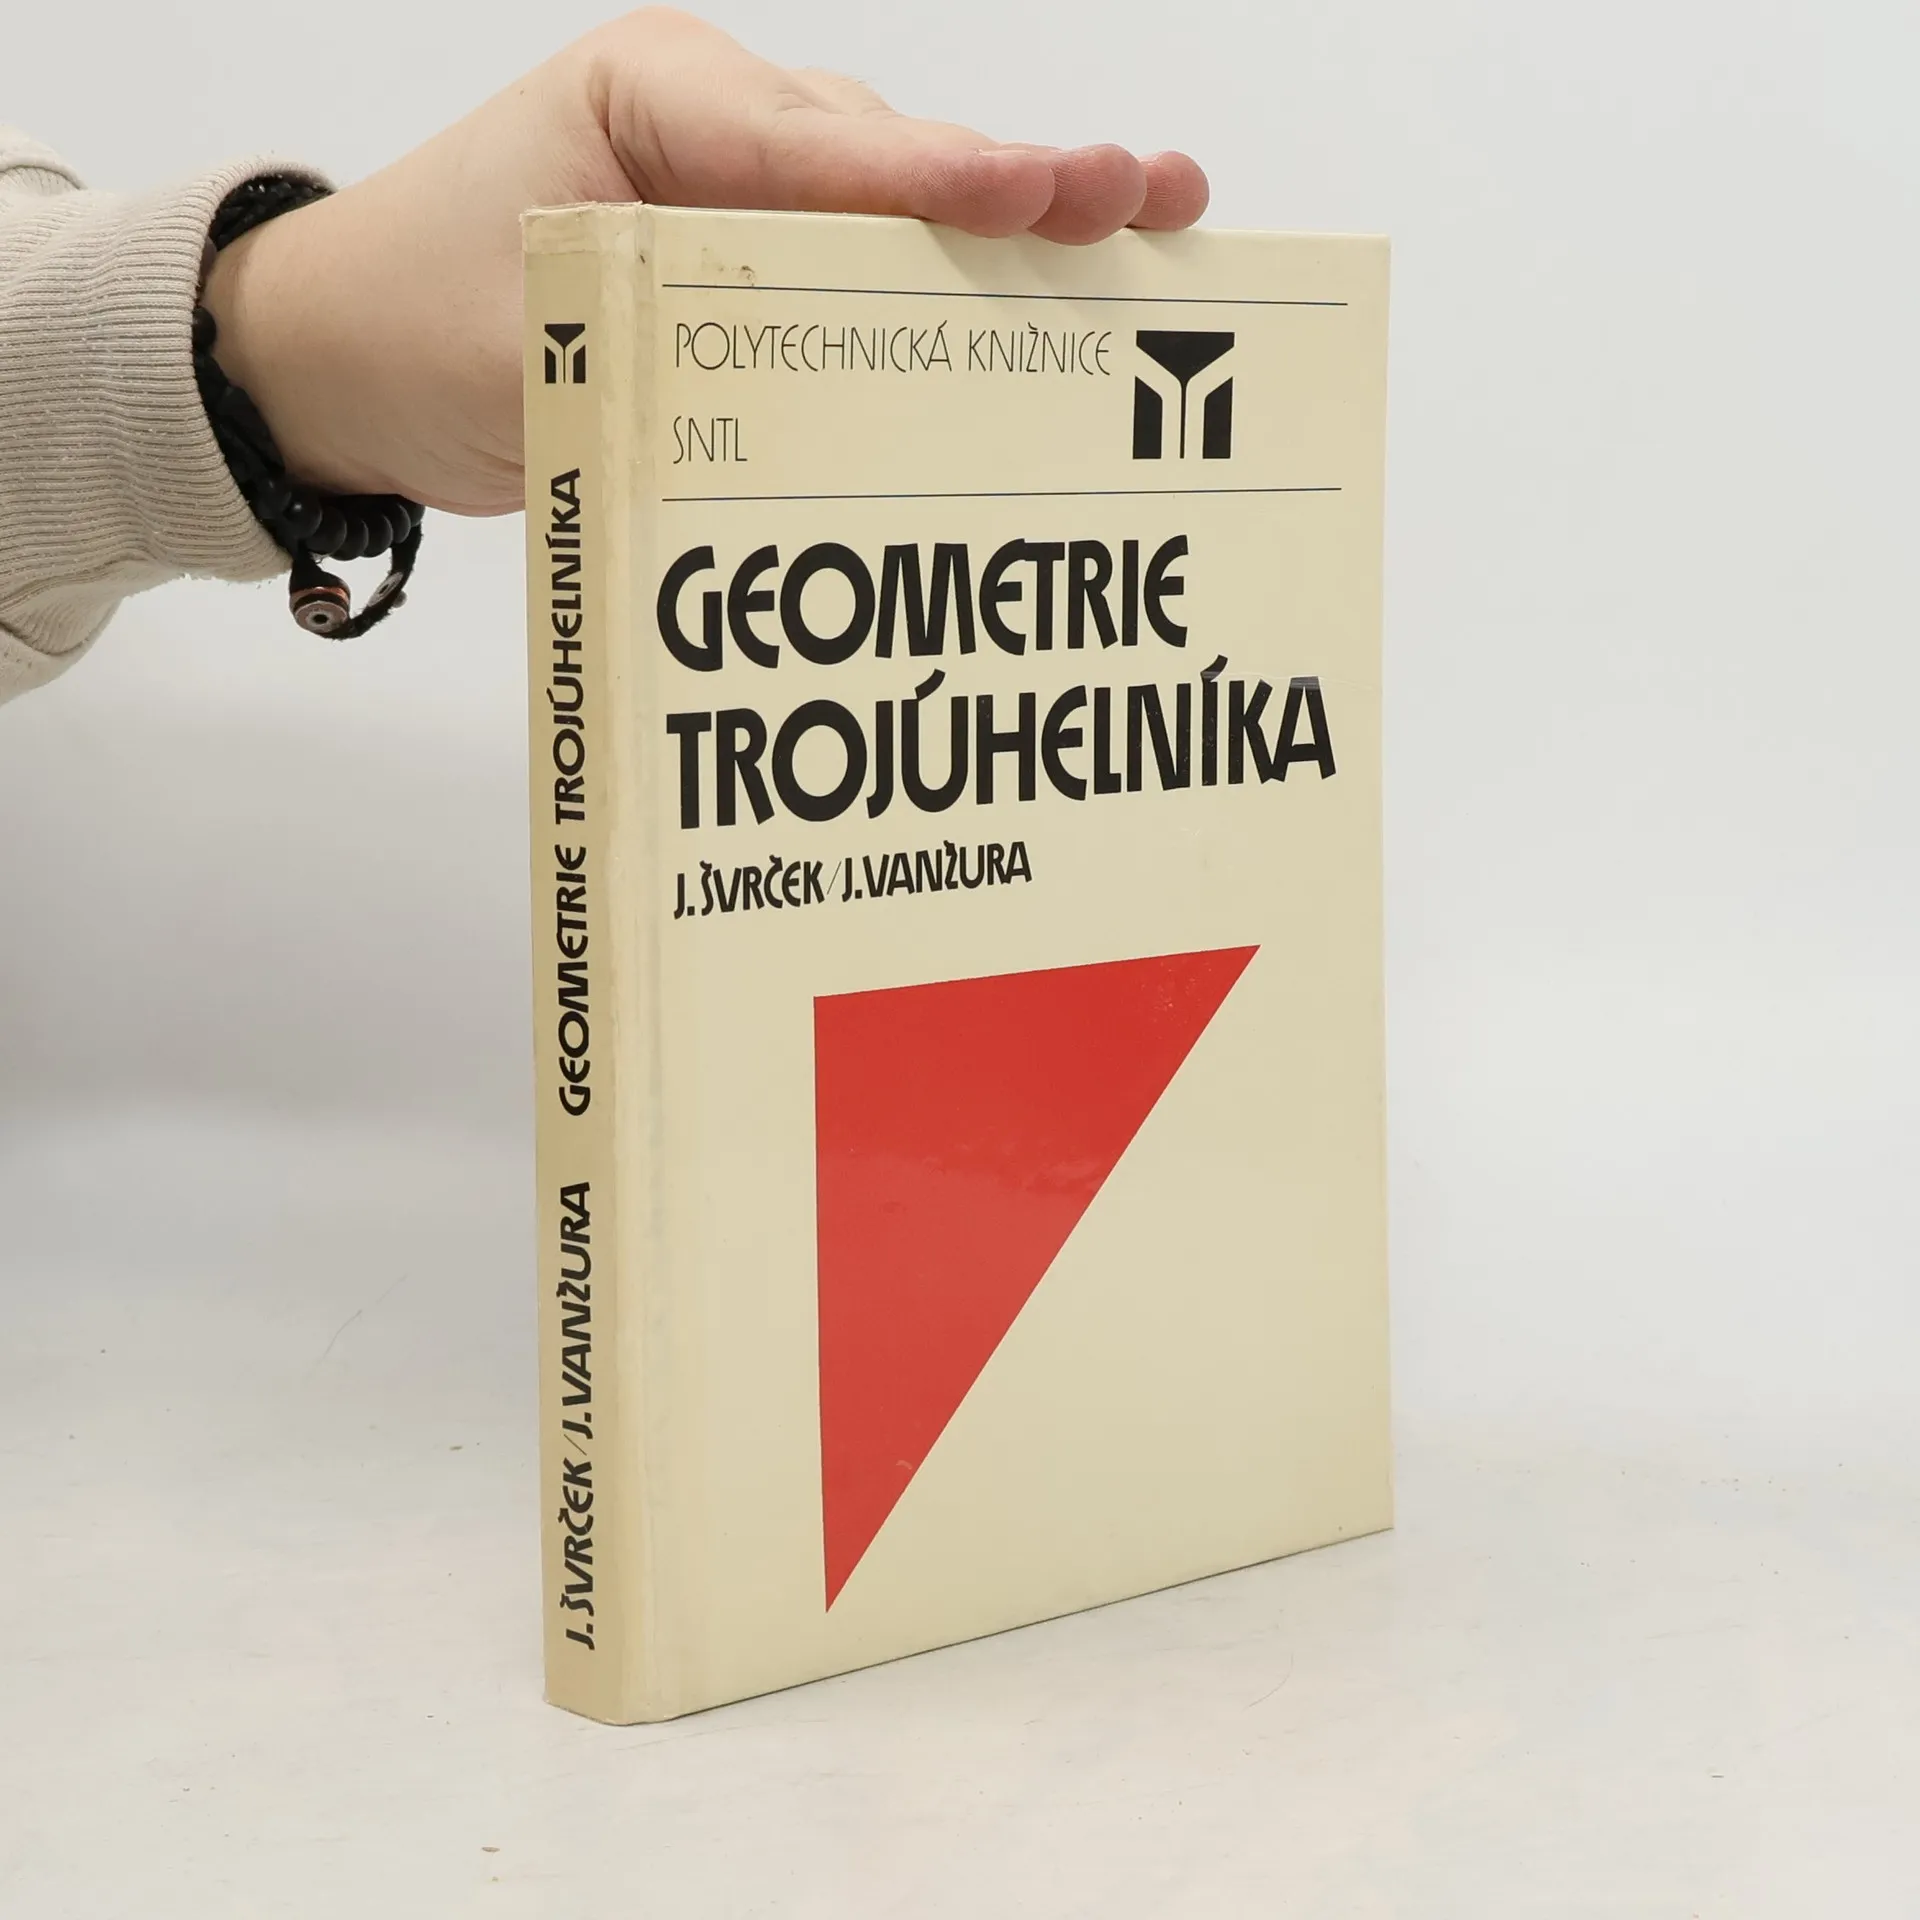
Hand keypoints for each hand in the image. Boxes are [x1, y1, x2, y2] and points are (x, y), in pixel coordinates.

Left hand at [201, 7, 1209, 517]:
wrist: (330, 356)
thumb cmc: (409, 332)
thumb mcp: (537, 360)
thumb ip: (680, 369)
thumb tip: (832, 438)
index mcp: (651, 105)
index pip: (822, 146)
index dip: (949, 182)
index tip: (1061, 198)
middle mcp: (708, 123)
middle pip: (887, 155)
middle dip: (1021, 185)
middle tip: (1153, 195)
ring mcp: (730, 181)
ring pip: (890, 199)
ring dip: (1001, 231)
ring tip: (1138, 236)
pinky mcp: (739, 248)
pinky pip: (858, 253)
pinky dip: (938, 280)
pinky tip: (1036, 291)